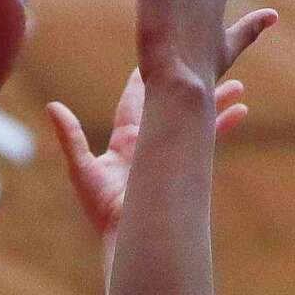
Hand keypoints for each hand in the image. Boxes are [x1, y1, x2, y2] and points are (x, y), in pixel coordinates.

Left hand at [46, 68, 249, 239]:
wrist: (130, 238)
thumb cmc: (102, 210)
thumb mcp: (83, 170)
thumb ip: (70, 137)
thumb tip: (52, 106)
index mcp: (126, 140)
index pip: (135, 100)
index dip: (143, 79)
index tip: (153, 56)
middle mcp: (150, 143)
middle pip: (172, 104)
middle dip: (186, 85)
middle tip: (200, 63)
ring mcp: (170, 155)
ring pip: (196, 119)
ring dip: (213, 102)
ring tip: (237, 85)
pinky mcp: (186, 167)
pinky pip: (208, 141)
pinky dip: (223, 125)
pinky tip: (241, 111)